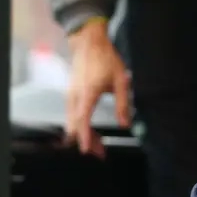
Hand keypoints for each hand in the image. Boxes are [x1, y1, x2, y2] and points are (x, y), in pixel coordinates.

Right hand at [64, 18, 129, 157]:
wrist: (89, 43)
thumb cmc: (106, 59)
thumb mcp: (121, 81)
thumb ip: (123, 104)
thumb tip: (125, 123)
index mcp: (88, 92)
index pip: (83, 119)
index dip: (85, 136)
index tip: (87, 149)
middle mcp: (76, 94)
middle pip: (76, 124)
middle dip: (87, 141)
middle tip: (100, 153)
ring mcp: (71, 94)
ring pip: (73, 121)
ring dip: (84, 134)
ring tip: (98, 146)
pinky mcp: (71, 94)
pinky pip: (73, 114)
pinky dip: (81, 125)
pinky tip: (91, 131)